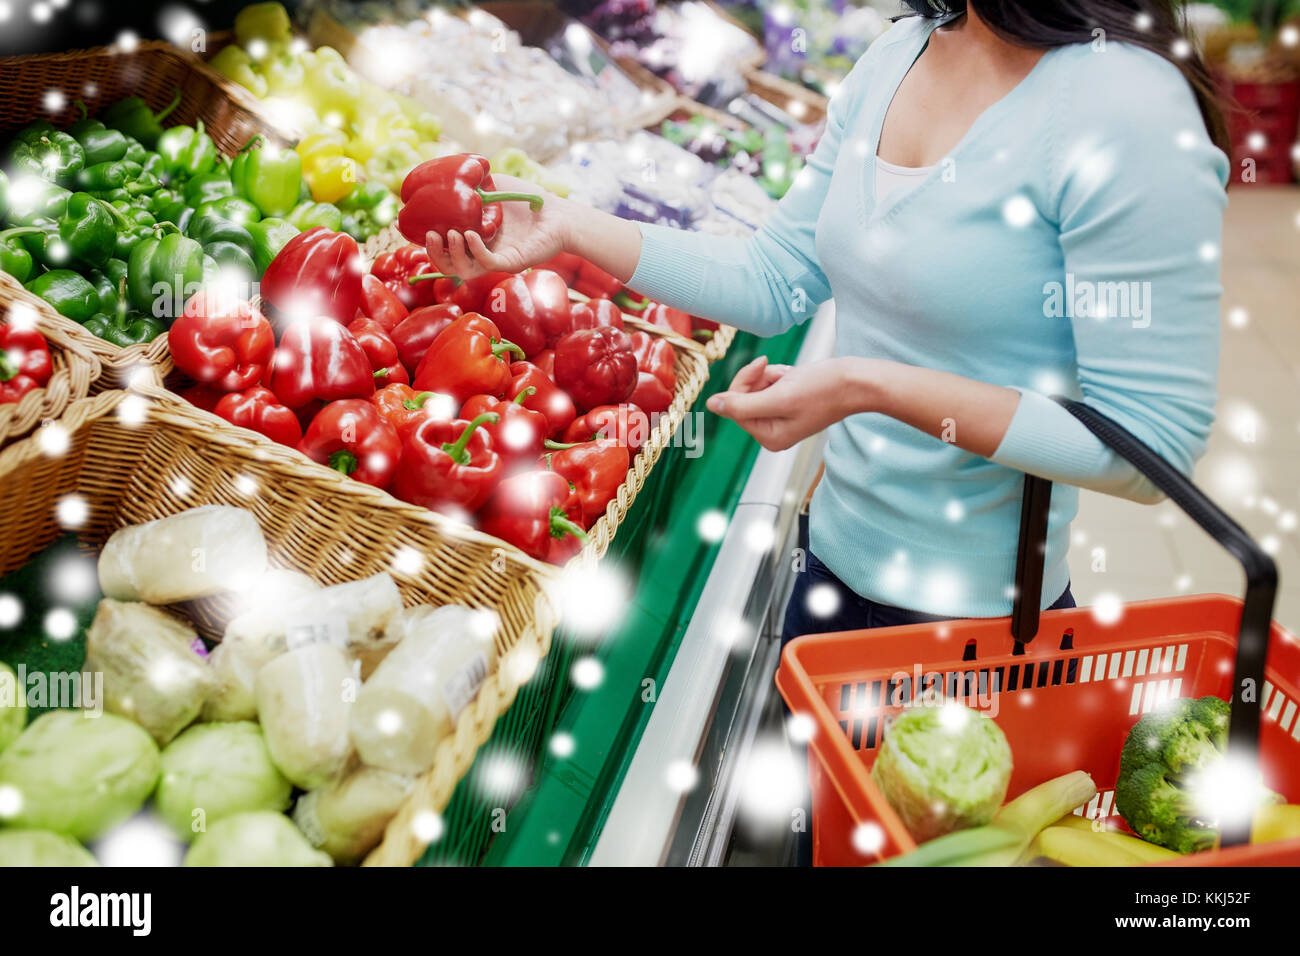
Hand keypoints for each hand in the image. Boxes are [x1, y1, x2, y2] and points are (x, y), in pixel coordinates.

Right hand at [424, 174, 570, 278]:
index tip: (419, 227)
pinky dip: (474, 251)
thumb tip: (444, 170)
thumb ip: (473, 180)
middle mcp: (482, 254)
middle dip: (434, 254)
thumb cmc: (530, 200)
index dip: (429, 244)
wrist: (559, 213)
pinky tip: (471, 235)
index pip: (445, 249)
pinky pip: (486, 264)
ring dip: (452, 255)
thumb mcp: (495, 184)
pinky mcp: (511, 263)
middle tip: (430, 235)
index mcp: (474, 240)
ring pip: (463, 271)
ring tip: (450, 234)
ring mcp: (496, 261)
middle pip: (449, 266)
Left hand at [706, 356, 872, 450]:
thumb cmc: (823, 389)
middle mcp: (774, 432)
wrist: (856, 381)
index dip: (744, 382)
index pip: (735, 407)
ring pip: (757, 388)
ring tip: (793, 376)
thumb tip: (711, 405)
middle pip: (744, 398)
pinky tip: (797, 376)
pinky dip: (781, 375)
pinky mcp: (790, 405)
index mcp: (770, 437)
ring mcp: (782, 418)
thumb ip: (742, 404)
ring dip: (772, 376)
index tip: (762, 366)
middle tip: (779, 371)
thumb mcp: (778, 396)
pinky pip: (771, 385)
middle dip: (760, 379)